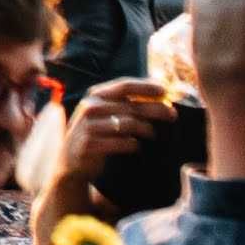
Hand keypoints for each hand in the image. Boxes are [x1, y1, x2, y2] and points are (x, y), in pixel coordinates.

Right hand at [55, 76, 177, 207]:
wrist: (71, 159)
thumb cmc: (95, 132)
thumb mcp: (104, 111)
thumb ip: (125, 103)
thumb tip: (159, 95)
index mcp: (95, 94)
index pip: (124, 85)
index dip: (146, 87)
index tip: (166, 91)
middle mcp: (90, 107)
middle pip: (131, 105)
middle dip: (156, 109)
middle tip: (173, 115)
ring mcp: (89, 126)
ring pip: (128, 123)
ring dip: (146, 129)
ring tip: (152, 133)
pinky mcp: (90, 145)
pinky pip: (121, 143)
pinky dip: (132, 144)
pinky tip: (135, 146)